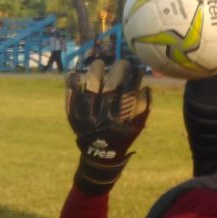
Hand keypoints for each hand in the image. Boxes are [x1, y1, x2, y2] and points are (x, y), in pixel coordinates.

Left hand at [65, 58, 151, 194]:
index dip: (133, 77)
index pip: (129, 93)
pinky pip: (71, 98)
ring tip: (99, 63)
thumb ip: (144, 106)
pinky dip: (72, 84)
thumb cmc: (123, 136)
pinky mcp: (74, 117)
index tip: (136, 66)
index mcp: (122, 120)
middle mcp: (104, 118)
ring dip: (94, 73)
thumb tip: (145, 85)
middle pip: (111, 89)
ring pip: (90, 90)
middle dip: (117, 72)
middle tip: (121, 62)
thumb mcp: (138, 125)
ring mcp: (87, 117)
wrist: (100, 155)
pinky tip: (74, 72)